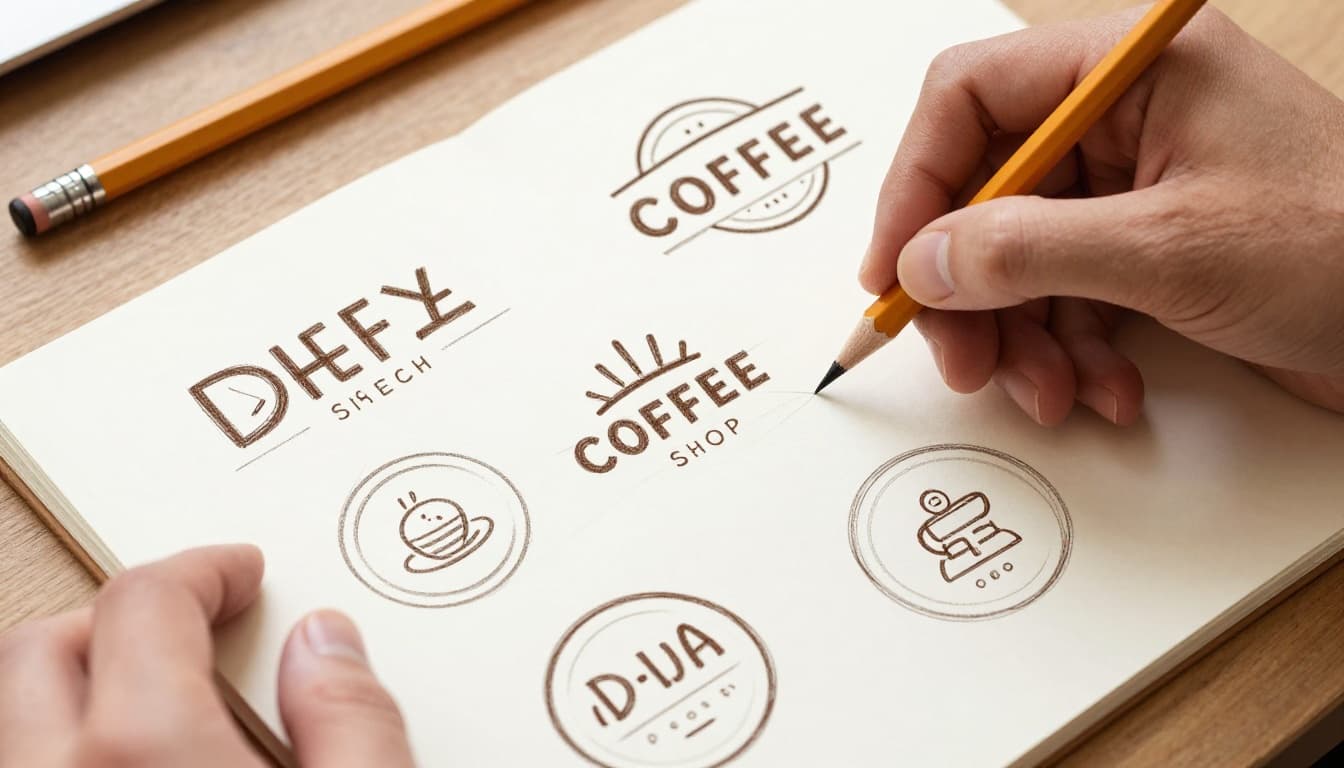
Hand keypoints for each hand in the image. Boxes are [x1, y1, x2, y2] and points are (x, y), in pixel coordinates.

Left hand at [0, 545, 414, 767]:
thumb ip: (353, 723)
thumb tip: (329, 644)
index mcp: (145, 756)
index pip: (144, 604)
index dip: (201, 570)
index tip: (238, 574)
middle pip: (43, 649)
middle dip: (119, 615)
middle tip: (194, 622)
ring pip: (13, 720)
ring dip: (80, 686)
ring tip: (159, 696)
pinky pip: (27, 767)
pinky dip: (65, 748)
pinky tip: (133, 764)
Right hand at [860, 7, 1343, 424]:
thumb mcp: (1170, 250)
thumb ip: (1028, 250)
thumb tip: (924, 261)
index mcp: (1132, 68)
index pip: (972, 98)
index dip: (917, 184)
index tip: (894, 267)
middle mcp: (1127, 116)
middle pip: (986, 189)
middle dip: (970, 286)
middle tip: (961, 358)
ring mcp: (1140, 184)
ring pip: (1020, 254)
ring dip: (1021, 335)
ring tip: (1048, 392)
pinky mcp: (1152, 247)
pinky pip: (1067, 292)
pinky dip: (1071, 349)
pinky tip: (1102, 388)